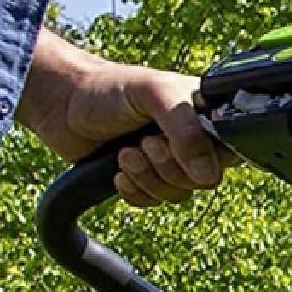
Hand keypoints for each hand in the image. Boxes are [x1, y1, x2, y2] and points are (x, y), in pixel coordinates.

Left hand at [17, 34, 236, 207]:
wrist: (59, 103)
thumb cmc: (107, 88)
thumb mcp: (154, 95)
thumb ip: (186, 130)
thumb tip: (207, 175)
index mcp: (206, 115)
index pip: (233, 151)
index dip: (209, 157)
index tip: (175, 142)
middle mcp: (193, 140)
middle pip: (206, 180)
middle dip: (168, 167)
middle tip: (143, 143)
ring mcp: (169, 161)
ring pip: (179, 194)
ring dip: (147, 178)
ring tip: (124, 153)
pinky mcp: (145, 179)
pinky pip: (154, 203)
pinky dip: (134, 192)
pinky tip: (117, 172)